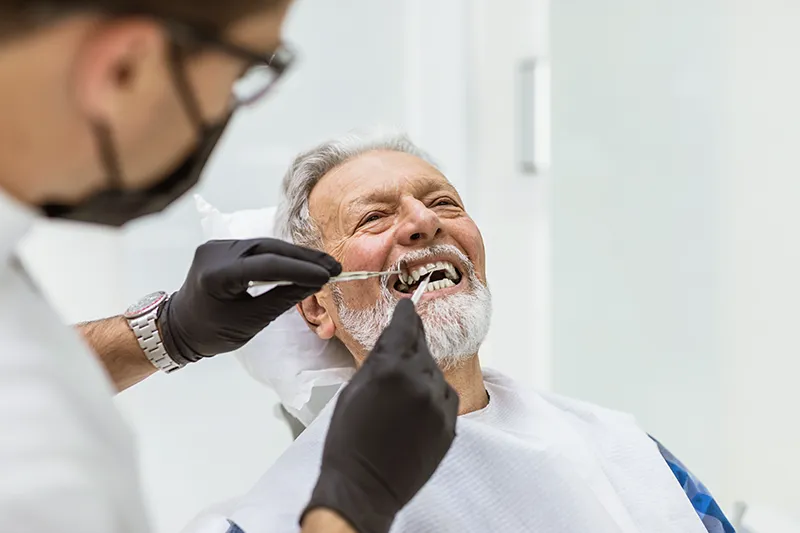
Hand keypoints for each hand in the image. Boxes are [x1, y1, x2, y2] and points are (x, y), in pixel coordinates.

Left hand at [158, 238, 340, 364]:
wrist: (178, 327)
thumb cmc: (211, 332)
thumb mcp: (250, 322)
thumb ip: (283, 298)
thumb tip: (315, 283)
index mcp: (216, 275)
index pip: (266, 265)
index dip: (300, 269)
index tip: (328, 276)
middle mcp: (216, 252)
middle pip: (269, 249)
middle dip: (304, 258)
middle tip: (334, 267)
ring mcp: (218, 246)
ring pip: (266, 246)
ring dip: (296, 256)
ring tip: (324, 266)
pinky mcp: (223, 246)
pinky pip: (258, 248)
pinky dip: (281, 257)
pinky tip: (302, 262)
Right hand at [302, 299, 458, 532]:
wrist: (364, 489)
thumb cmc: (349, 445)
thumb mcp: (352, 391)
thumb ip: (377, 361)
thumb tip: (392, 340)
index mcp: (390, 369)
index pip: (405, 327)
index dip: (406, 314)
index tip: (408, 306)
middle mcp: (420, 382)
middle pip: (421, 348)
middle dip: (411, 344)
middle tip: (403, 344)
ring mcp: (438, 405)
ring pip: (434, 372)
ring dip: (421, 373)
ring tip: (399, 393)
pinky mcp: (449, 425)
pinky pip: (445, 396)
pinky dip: (433, 395)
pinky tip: (413, 408)